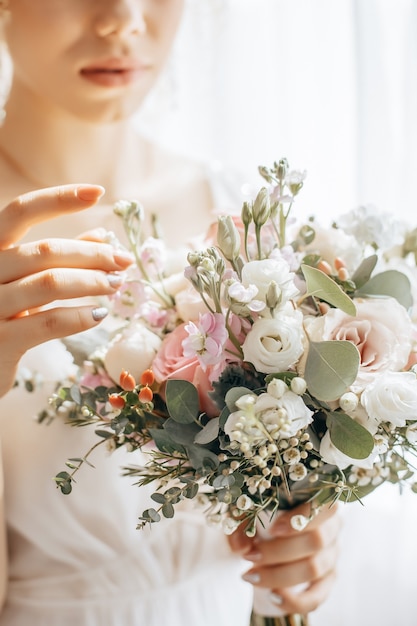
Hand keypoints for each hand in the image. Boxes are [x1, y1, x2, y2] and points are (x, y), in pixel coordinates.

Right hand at [0, 184, 132, 397]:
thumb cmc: (1, 317)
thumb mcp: (23, 282)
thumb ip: (57, 258)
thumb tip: (103, 236)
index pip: (20, 212)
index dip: (59, 198)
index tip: (98, 192)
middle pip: (44, 250)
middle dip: (92, 254)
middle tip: (123, 261)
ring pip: (49, 283)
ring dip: (91, 282)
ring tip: (117, 284)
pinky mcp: (0, 341)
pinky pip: (47, 322)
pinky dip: (79, 316)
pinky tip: (101, 314)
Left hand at [228, 502, 340, 614]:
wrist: (269, 535)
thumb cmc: (263, 515)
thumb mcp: (251, 510)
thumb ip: (242, 523)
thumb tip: (240, 546)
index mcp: (319, 503)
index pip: (321, 507)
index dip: (300, 519)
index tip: (274, 529)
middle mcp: (331, 529)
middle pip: (316, 541)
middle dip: (280, 551)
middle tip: (250, 556)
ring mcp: (331, 556)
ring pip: (315, 569)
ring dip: (280, 576)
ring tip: (251, 576)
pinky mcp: (327, 581)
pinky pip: (317, 597)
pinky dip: (295, 601)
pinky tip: (273, 597)